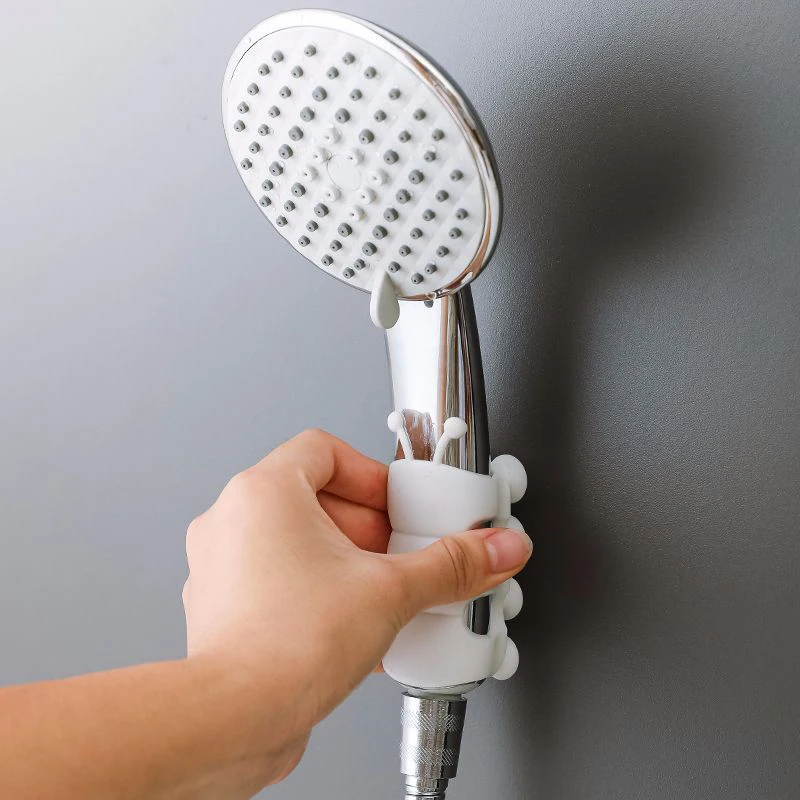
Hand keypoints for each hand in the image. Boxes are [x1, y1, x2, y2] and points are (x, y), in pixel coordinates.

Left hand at [183, 429, 531, 790]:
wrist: (234, 721)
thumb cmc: (283, 646)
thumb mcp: (390, 591)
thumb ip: (450, 565)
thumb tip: (493, 549)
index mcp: (264, 492)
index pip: (324, 449)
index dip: (371, 474)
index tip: (398, 505)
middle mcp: (234, 522)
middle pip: (317, 499)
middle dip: (370, 529)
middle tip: (401, 554)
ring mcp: (225, 567)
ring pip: (299, 546)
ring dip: (349, 566)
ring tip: (385, 596)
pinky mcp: (227, 610)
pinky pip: (284, 584)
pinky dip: (323, 596)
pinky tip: (360, 629)